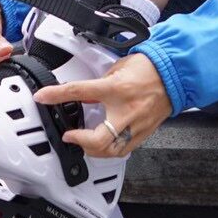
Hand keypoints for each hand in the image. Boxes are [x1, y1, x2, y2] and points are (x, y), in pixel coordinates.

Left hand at [33, 53, 171, 157]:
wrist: (175, 73)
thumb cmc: (150, 67)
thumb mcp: (119, 67)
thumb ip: (102, 81)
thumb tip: (89, 92)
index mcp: (117, 88)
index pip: (80, 92)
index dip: (56, 94)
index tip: (43, 97)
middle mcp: (126, 110)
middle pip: (98, 139)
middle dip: (80, 141)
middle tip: (70, 135)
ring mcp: (136, 124)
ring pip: (111, 150)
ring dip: (94, 150)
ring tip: (84, 142)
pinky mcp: (144, 132)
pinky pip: (124, 149)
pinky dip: (110, 150)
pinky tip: (104, 145)